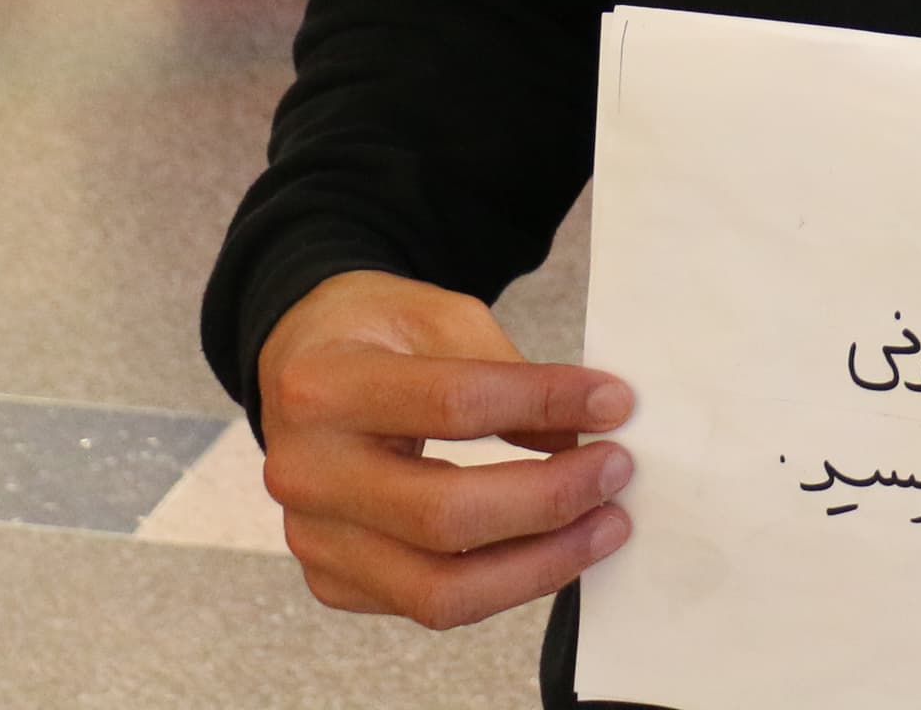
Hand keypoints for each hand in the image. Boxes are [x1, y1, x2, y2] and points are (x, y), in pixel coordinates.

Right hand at [256, 270, 635, 630]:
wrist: (303, 365)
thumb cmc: (376, 333)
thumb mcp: (438, 317)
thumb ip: (508, 374)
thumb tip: (584, 440)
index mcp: (323, 386)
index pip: (452, 405)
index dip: (545, 404)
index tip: (614, 401)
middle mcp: (305, 472)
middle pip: (444, 516)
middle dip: (550, 500)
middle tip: (617, 471)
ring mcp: (313, 537)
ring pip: (440, 588)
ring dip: (540, 564)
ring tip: (604, 527)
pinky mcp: (333, 579)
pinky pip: (431, 604)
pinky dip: (505, 582)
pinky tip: (553, 548)